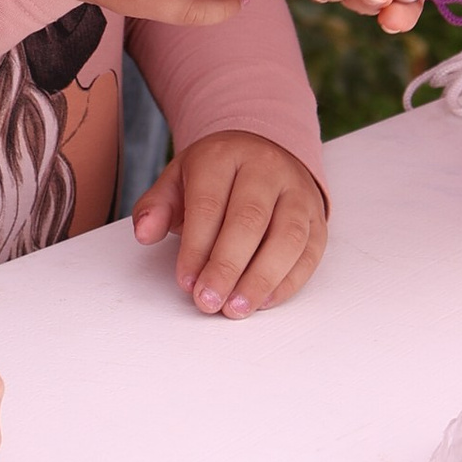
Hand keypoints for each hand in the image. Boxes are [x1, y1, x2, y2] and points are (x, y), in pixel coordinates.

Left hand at [133, 130, 329, 316]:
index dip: (196, 247)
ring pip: (287, 237)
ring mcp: (297, 191)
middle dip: (227, 267)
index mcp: (224, 155)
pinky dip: (288, 282)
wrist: (261, 153)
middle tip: (208, 301)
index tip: (185, 282)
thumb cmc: (215, 176)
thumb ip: (156, 206)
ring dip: (261, 279)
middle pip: (249, 220)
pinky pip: (309, 252)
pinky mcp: (317, 216)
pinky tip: (264, 302)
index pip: (209, 204)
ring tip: (237, 308)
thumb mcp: (178, 180)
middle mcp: (266, 168)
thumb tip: (144, 232)